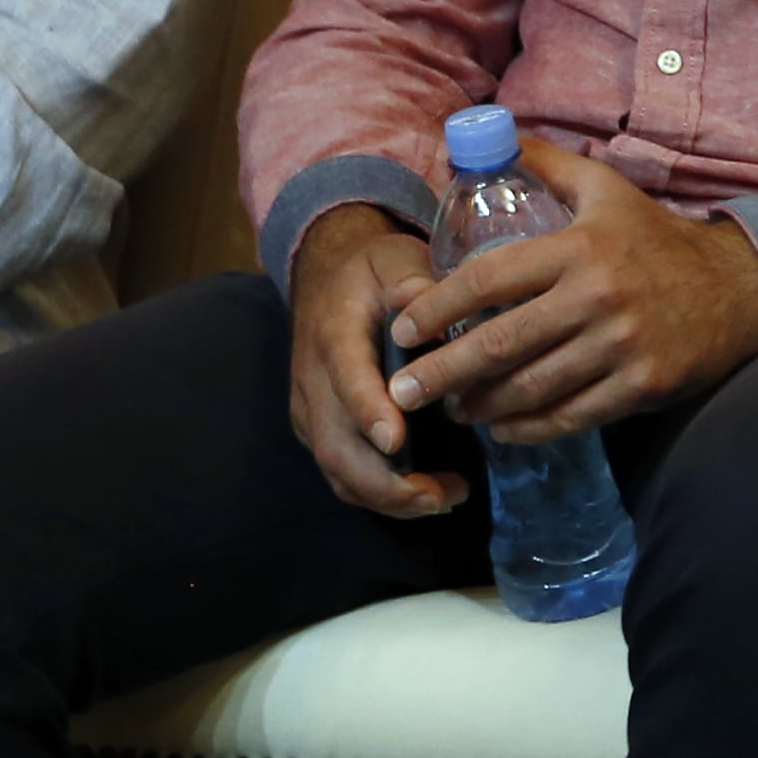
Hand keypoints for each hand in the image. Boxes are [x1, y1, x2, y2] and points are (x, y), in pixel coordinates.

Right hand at [287, 208, 462, 520]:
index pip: (346, 377)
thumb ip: (411, 278)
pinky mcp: (317, 430)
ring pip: (336, 469)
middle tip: (440, 496)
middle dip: (384, 481)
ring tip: (446, 498)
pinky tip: (427, 494)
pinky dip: (379, 494)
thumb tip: (427, 302)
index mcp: (334, 334)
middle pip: (335, 445)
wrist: (327, 280)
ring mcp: (311, 411)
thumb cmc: (372, 273)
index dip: (368, 411)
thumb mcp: (394, 258)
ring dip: (387, 496)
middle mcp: (313, 380)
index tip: (397, 441)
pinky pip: (341, 473)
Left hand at [384, 139, 757, 444]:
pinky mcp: (642, 386)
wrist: (736, 288)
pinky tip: (503, 428)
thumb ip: (545, 163)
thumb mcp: (605, 189)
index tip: (405, 328)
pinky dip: (528, 429)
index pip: (490, 278)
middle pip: (501, 344)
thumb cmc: (657, 238)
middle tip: (403, 389)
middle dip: (442, 372)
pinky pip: (570, 416)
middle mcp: (598, 297)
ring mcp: (621, 346)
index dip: (439, 307)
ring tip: (452, 408)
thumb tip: (488, 135)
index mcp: (580, 247)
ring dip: (480, 406)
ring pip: (531, 388)